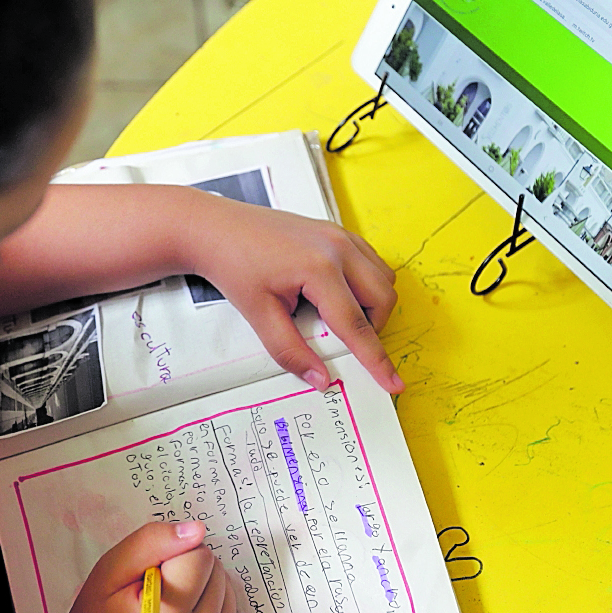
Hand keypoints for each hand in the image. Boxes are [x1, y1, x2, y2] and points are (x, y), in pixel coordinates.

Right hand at [44, 522, 237, 612]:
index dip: (170, 555)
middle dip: (186, 569)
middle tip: (155, 592)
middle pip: (215, 569)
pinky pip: (229, 606)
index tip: (148, 575)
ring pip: (225, 585)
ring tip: (166, 605)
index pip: (198, 555)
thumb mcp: (110, 570)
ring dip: (199, 585)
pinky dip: (207, 603)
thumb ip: (151, 542)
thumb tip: (196, 530)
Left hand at [185, 194, 403, 393]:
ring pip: (383, 279)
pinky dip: (366, 283)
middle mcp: (338, 248)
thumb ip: (291, 351)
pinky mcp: (338, 230)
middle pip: (382, 300)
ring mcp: (341, 235)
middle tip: (338, 338)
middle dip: (372, 327)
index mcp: (319, 269)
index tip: (394, 384)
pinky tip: (336, 292)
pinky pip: (372, 261)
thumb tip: (321, 380)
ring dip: (371, 305)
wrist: (217, 228)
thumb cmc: (234, 265)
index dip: (376, 360)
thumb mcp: (259, 315)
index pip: (356, 326)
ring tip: (334, 314)